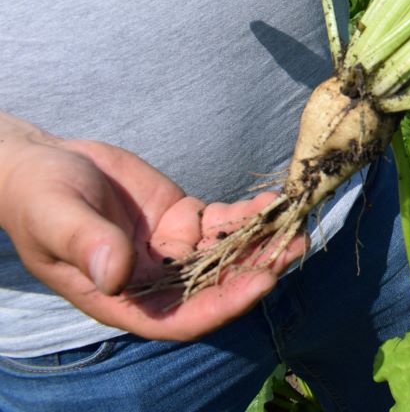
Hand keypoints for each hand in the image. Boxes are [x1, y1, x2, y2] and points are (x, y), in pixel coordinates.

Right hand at [0, 117, 304, 339]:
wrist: (45, 165)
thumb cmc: (38, 198)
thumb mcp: (55, 218)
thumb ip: (87, 245)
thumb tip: (116, 275)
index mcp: (123, 299)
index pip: (182, 318)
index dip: (224, 305)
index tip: (262, 283)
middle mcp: (156, 282)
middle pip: (216, 287)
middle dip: (258, 270)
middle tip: (296, 247)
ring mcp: (173, 251)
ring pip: (228, 254)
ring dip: (263, 242)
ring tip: (297, 223)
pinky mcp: (184, 219)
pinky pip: (224, 222)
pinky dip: (250, 214)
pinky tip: (275, 200)